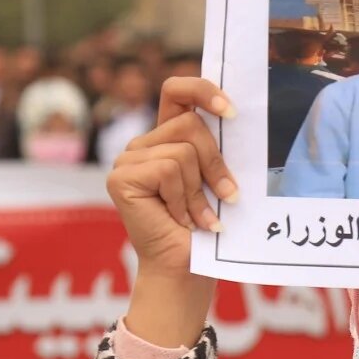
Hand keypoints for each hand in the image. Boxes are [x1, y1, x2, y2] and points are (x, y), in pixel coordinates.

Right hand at [106, 77, 236, 346]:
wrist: (186, 269)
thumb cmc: (207, 227)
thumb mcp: (217, 179)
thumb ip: (218, 148)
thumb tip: (237, 116)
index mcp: (167, 139)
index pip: (178, 91)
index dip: (203, 90)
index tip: (232, 112)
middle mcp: (144, 145)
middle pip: (190, 124)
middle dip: (216, 163)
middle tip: (226, 196)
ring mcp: (128, 160)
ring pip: (183, 150)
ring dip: (199, 190)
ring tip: (197, 216)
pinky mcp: (121, 178)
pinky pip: (168, 169)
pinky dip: (182, 199)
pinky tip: (179, 220)